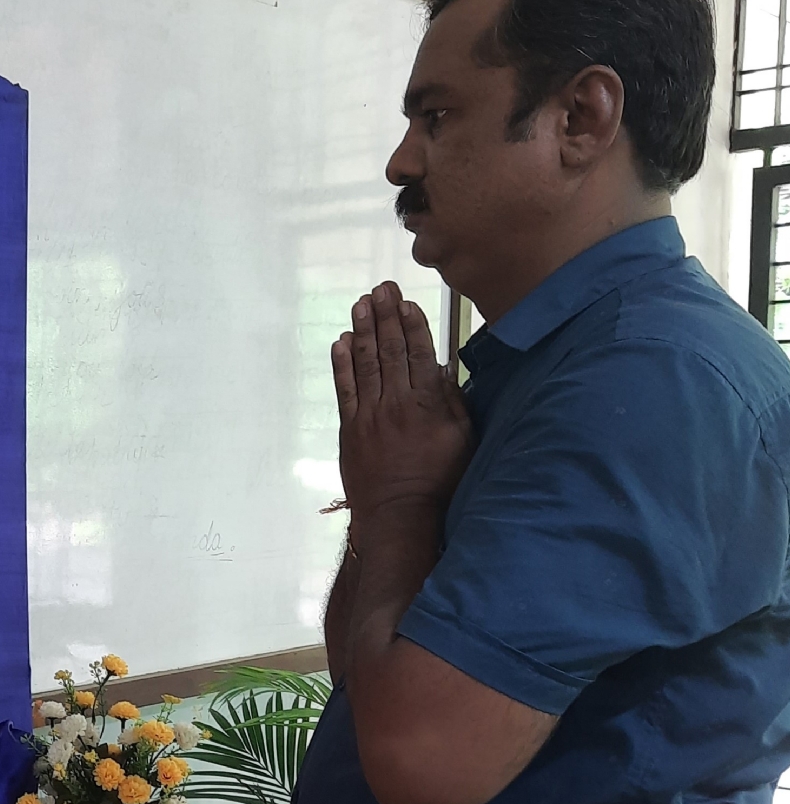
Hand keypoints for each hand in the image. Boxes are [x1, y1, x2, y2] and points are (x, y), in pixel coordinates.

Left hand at [331, 282, 471, 522]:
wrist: (399, 514)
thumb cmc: (439, 481)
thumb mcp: (462, 440)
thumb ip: (452, 401)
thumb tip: (441, 369)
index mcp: (427, 403)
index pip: (418, 353)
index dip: (411, 324)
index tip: (406, 302)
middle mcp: (396, 403)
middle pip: (389, 350)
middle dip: (384, 316)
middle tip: (380, 289)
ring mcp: (370, 414)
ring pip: (365, 364)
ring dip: (362, 330)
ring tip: (360, 304)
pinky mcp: (351, 428)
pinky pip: (345, 388)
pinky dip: (342, 364)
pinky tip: (341, 342)